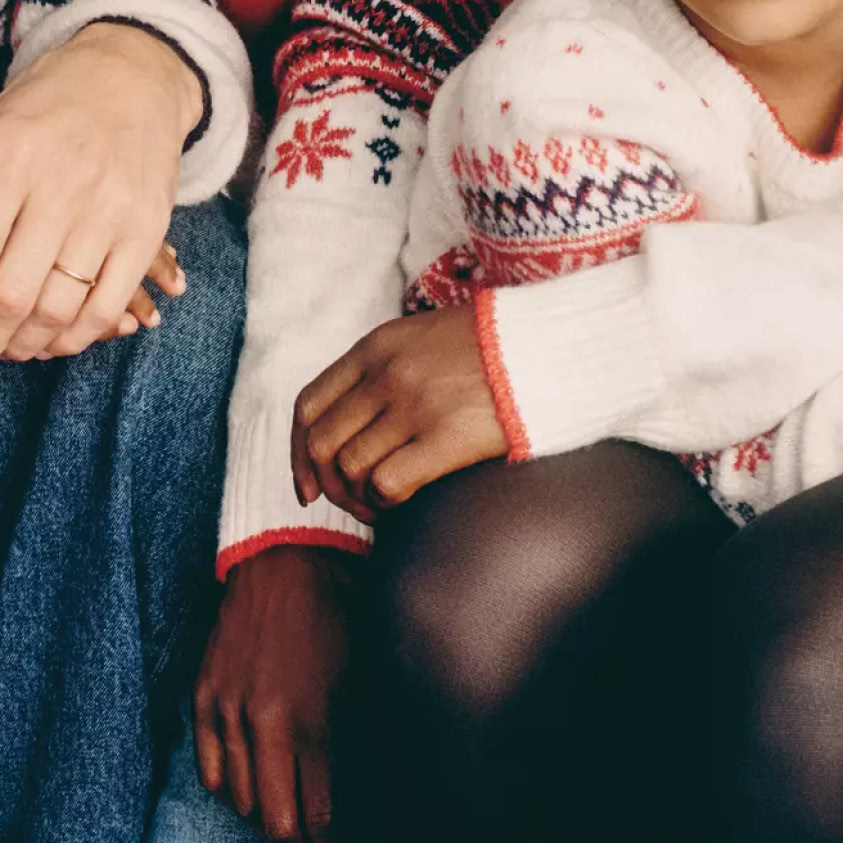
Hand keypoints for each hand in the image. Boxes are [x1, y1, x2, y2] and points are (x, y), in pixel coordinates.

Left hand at [0, 22, 200, 365]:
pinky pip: (106, 307)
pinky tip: (51, 337)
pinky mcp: (147, 230)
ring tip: (5, 344)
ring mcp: (110, 211)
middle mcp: (62, 185)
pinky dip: (73, 337)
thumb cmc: (42, 110)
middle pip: (12, 292)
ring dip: (23, 344)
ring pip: (58, 308)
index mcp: (10, 156)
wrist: (130, 77)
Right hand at [195, 545, 355, 842]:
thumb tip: (353, 801)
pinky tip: (247, 783)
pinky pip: (209, 768)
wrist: (285, 557)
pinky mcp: (204, 694)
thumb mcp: (358, 680)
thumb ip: (350, 744)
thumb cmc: (334, 614)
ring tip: (284, 812)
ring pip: (242, 801)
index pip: (321, 818)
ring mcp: (230, 708)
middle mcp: (267, 722)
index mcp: (312, 720)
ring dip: (265, 814)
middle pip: (277, 822)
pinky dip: (229, 784)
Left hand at [293, 306, 508, 516]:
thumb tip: (351, 419)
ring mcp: (414, 406)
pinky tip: (402, 503)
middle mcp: (386, 375)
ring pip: (350, 468)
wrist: (544, 344)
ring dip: (358, 498)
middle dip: (328, 486)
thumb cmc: (486, 346)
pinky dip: (385, 503)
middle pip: (322, 443)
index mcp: (375, 347)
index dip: (298, 453)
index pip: (309, 405)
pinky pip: (387, 483)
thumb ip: (382, 368)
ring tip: (379, 506)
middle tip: (352, 503)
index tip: (307, 485)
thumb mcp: (420, 336)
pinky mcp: (446, 437)